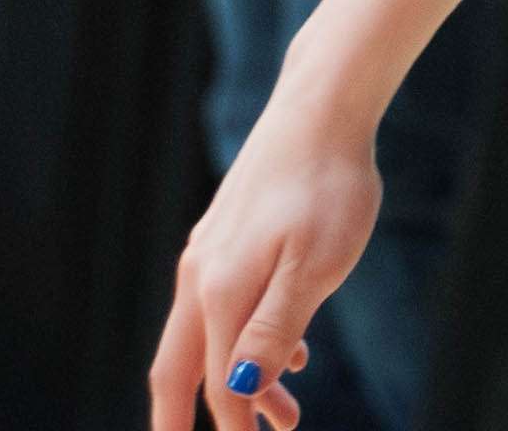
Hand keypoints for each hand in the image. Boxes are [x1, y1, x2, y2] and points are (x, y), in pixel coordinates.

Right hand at [150, 91, 374, 430]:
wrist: (322, 109)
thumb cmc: (328, 186)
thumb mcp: (315, 266)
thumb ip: (275, 331)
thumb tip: (237, 394)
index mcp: (219, 293)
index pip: (215, 384)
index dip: (231, 428)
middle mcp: (200, 277)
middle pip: (179, 368)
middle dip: (190, 418)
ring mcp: (210, 253)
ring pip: (206, 336)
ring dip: (236, 381)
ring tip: (285, 416)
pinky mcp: (228, 235)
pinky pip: (224, 305)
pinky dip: (246, 340)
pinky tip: (292, 355)